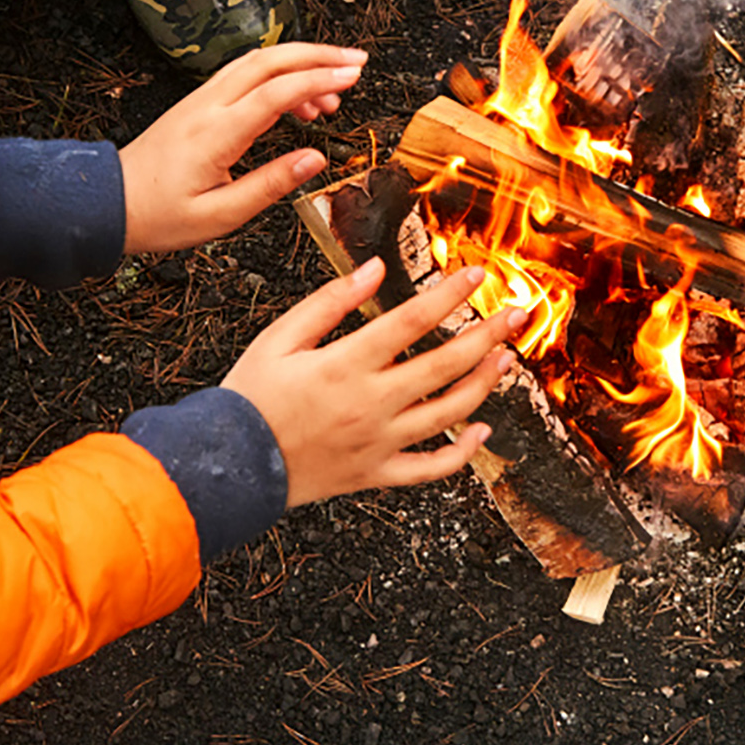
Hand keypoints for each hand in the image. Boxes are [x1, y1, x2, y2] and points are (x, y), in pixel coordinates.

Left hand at [119, 43, 363, 253]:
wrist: (106, 203)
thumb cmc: (158, 215)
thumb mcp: (221, 215)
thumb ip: (271, 184)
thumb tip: (315, 160)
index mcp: (215, 133)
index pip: (277, 92)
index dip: (319, 81)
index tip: (353, 78)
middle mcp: (207, 106)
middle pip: (270, 60)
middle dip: (319, 55)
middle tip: (356, 62)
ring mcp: (201, 100)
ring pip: (257, 62)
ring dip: (300, 62)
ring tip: (336, 86)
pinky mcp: (198, 103)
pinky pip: (244, 75)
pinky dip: (279, 74)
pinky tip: (298, 97)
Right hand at [222, 259, 525, 504]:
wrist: (226, 465)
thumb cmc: (249, 397)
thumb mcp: (278, 338)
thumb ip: (330, 302)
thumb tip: (373, 269)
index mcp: (345, 365)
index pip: (412, 320)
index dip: (451, 294)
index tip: (478, 275)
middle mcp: (370, 404)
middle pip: (445, 364)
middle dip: (488, 335)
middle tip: (518, 314)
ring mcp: (378, 443)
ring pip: (449, 413)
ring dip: (485, 384)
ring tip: (506, 359)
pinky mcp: (376, 474)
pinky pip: (430, 469)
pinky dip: (462, 453)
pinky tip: (482, 431)